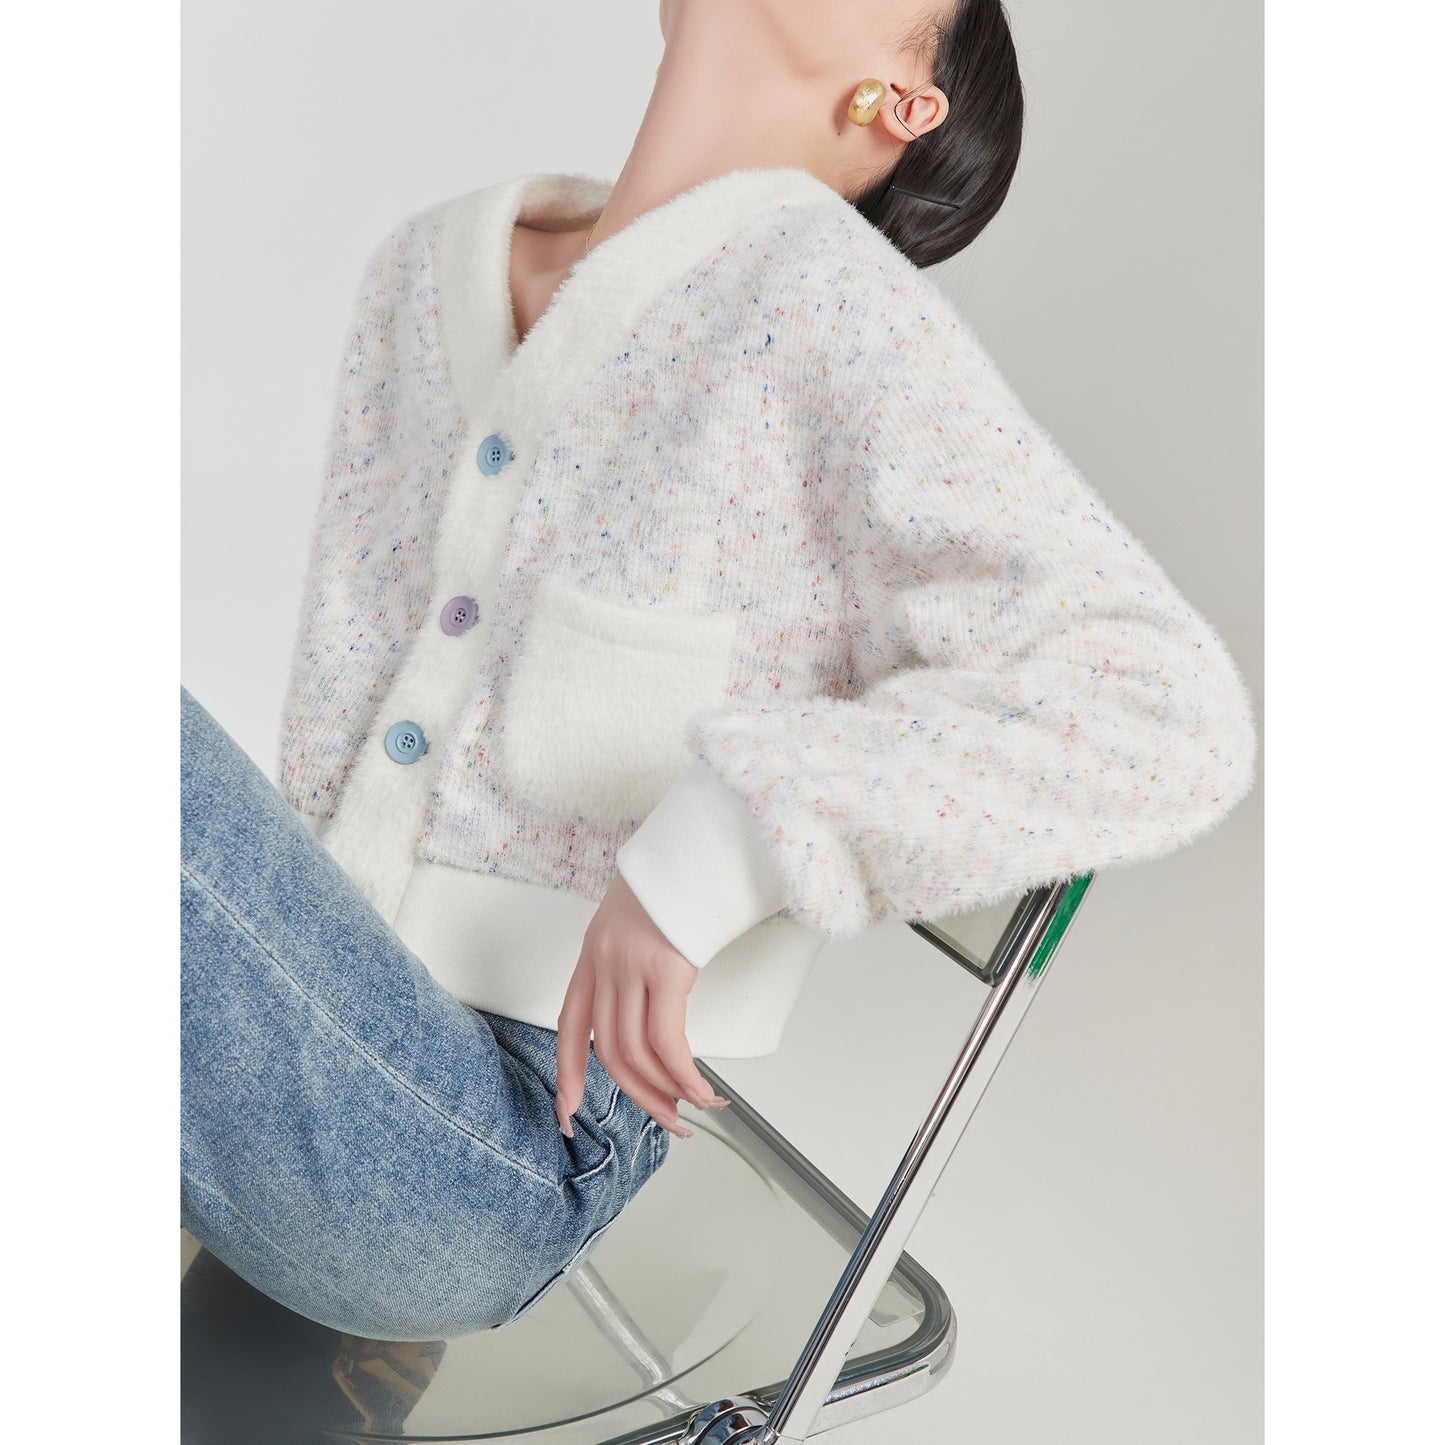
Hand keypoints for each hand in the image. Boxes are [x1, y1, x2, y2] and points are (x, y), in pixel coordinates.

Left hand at [555, 871, 729, 1138]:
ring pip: (635, 1051)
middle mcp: (605, 961)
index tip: (568, 1110)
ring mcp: (632, 965)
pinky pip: (667, 1040)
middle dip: (637, 1094)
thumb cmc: (680, 879)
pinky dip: (683, 1074)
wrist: (700, 841)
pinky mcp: (666, 969)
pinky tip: (701, 1088)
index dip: (567, 1072)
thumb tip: (653, 1004)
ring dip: (665, 1091)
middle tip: (665, 1120)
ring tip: (691, 1109)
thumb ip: (634, 959)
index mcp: (594, 952)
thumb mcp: (641, 920)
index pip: (570, 1024)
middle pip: (607, 1049)